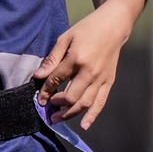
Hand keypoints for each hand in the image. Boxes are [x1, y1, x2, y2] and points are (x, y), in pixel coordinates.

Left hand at [34, 5, 127, 126]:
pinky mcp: (109, 82)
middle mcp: (90, 72)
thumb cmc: (87, 29)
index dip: (45, 91)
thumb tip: (39, 76)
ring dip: (70, 114)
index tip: (39, 98)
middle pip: (71, 97)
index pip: (56, 81)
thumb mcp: (65, 38)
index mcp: (77, 59)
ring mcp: (101, 79)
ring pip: (85, 103)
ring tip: (57, 118)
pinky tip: (84, 125)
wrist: (113, 26)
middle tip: (46, 109)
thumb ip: (52, 59)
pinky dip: (92, 115)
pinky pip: (100, 102)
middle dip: (56, 105)